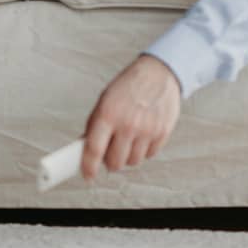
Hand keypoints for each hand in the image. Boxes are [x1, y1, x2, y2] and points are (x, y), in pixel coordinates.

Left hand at [80, 54, 181, 178]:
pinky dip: (143, 150)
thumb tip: (84, 146)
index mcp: (108, 114)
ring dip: (127, 156)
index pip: (94, 149)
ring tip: (127, 140)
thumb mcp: (105, 100)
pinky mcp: (162, 133)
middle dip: (109, 161)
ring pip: (132, 162)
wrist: (158, 73)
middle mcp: (128, 124)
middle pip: (115, 162)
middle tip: (109, 152)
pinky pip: (149, 155)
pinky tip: (141, 135)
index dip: (88, 166)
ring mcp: (147, 130)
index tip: (87, 174)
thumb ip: (95, 124)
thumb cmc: (129, 85)